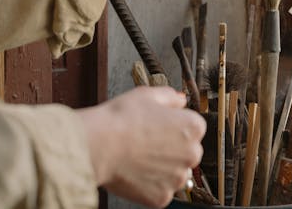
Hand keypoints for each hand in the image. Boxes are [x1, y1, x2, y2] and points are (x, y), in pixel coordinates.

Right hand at [78, 86, 205, 207]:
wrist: (98, 145)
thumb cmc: (121, 119)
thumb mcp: (148, 95)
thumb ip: (171, 97)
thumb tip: (181, 100)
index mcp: (194, 127)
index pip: (193, 128)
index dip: (174, 126)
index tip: (159, 127)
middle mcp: (192, 154)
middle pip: (188, 152)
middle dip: (172, 149)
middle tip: (147, 143)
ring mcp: (177, 178)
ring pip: (175, 174)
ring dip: (163, 169)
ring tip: (140, 157)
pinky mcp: (162, 197)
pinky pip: (160, 191)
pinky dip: (150, 185)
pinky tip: (136, 172)